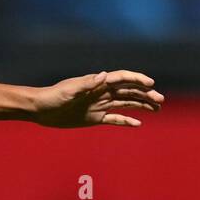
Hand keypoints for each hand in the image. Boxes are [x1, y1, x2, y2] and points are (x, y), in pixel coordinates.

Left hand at [32, 71, 163, 127]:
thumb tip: (105, 75)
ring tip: (157, 108)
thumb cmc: (52, 96)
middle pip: (128, 92)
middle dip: (145, 94)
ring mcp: (99, 105)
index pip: (121, 78)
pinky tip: (138, 123)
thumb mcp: (69, 90)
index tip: (151, 84)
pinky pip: (115, 119)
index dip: (136, 79)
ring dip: (141, 105)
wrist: (39, 109)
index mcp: (96, 83)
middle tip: (160, 100)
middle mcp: (101, 93)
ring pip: (126, 104)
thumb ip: (87, 83)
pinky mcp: (94, 118)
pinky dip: (127, 120)